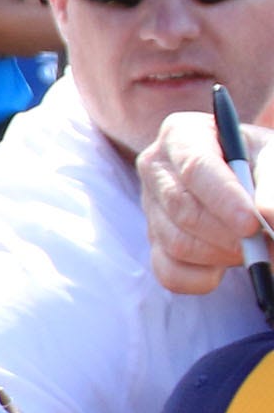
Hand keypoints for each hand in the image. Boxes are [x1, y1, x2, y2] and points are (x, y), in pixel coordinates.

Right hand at [139, 107, 265, 297]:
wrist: (248, 179)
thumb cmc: (261, 163)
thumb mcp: (272, 159)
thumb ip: (273, 183)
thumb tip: (269, 217)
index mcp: (181, 135)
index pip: (196, 167)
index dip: (224, 198)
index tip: (252, 223)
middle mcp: (156, 168)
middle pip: (182, 209)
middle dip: (227, 233)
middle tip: (265, 244)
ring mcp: (150, 209)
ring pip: (176, 243)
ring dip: (222, 255)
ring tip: (253, 249)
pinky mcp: (153, 244)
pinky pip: (170, 274)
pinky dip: (204, 278)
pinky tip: (226, 264)